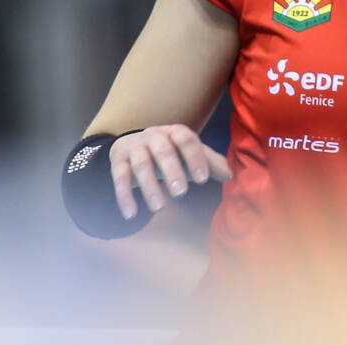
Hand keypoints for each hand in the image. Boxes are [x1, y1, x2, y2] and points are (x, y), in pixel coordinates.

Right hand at [109, 124, 232, 219]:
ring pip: (140, 165)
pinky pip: (119, 177)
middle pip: (163, 150)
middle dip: (172, 171)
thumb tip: (228, 175)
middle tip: (181, 194)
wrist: (133, 145)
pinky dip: (124, 196)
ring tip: (159, 208)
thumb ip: (210, 163)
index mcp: (175, 132)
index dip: (195, 158)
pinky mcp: (118, 160)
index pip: (187, 140)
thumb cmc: (170, 153)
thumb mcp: (189, 155)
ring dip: (149, 186)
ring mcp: (134, 147)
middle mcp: (154, 136)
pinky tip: (131, 214)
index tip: (202, 180)